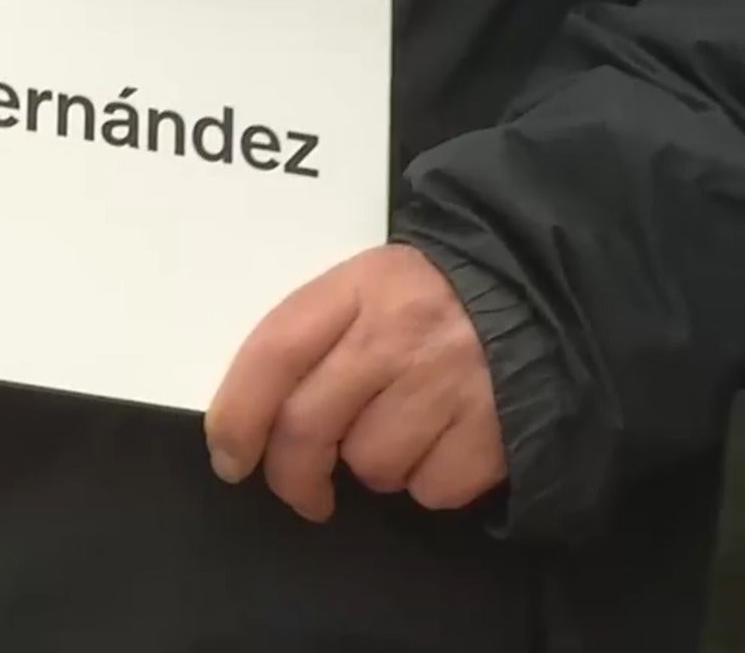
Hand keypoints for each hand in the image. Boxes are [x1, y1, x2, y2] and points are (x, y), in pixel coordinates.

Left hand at [202, 245, 505, 521]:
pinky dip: (430, 481)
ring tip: (402, 431)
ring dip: (374, 468)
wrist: (548, 294)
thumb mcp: (370, 288)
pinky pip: (432, 488)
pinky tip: (446, 443)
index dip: (237, 416)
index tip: (229, 459)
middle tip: (301, 490)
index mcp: (360, 287)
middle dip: (291, 475)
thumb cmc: (436, 299)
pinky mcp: (497, 430)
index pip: (273, 353)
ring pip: (371, 465)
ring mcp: (452, 382)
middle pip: (309, 425)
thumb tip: (254, 422)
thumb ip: (315, 339)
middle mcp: (401, 333)